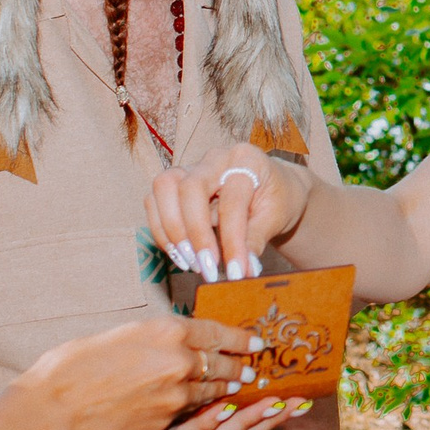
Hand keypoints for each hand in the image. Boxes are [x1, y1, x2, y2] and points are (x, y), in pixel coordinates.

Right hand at [15, 315, 262, 429]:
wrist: (56, 406)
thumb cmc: (74, 365)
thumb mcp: (119, 336)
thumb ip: (152, 338)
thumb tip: (170, 340)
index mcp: (166, 330)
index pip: (214, 330)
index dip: (237, 335)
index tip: (252, 339)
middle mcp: (178, 360)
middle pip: (220, 362)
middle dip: (238, 364)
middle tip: (251, 366)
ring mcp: (175, 395)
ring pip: (213, 390)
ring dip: (229, 389)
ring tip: (240, 386)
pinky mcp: (166, 422)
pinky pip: (195, 412)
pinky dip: (209, 408)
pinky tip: (217, 408)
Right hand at [145, 142, 313, 282]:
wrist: (269, 188)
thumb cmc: (275, 200)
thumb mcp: (275, 218)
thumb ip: (256, 240)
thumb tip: (242, 270)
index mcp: (246, 159)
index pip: (233, 201)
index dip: (232, 240)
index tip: (235, 273)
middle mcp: (215, 157)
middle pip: (189, 187)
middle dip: (195, 233)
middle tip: (207, 268)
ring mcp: (191, 166)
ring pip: (163, 187)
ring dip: (172, 232)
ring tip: (191, 264)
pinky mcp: (174, 182)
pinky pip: (154, 201)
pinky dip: (162, 232)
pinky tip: (181, 256)